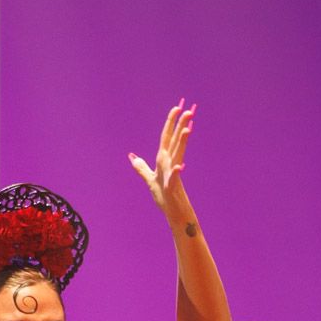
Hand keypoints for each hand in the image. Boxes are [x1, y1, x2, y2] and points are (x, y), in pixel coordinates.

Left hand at [128, 99, 194, 217]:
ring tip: (187, 129)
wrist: (174, 213)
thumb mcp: (150, 180)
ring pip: (178, 155)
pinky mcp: (173, 188)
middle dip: (181, 125)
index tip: (177, 107)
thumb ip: (141, 167)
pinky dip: (176, 173)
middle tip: (189, 109)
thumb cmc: (164, 197)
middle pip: (175, 141)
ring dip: (182, 142)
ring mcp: (173, 174)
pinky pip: (174, 179)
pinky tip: (179, 167)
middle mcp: (170, 163)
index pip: (167, 137)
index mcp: (164, 160)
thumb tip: (131, 156)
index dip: (171, 122)